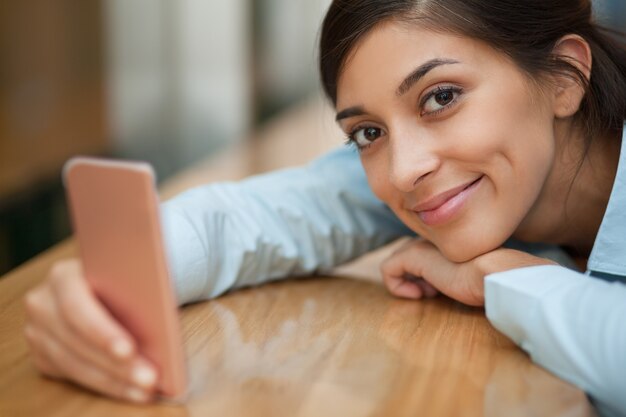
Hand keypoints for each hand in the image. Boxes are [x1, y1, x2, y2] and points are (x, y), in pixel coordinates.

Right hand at [24, 258, 157, 402]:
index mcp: (62, 276)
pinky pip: (72, 376)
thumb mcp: (128, 275)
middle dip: (115, 365)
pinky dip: (105, 384)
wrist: (105, 279)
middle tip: (147, 378)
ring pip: (73, 365)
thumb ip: (134, 293)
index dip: (103, 332)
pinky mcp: (43, 354)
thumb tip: (157, 326)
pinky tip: (131, 389)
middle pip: (77, 342)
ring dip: (113, 381)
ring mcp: (38, 331)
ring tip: (144, 388)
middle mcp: (43, 303)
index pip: (78, 308)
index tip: (130, 350)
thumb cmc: (122, 276)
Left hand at [380, 239, 554, 305]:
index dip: (427, 276)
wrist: (495, 274)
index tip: (441, 289)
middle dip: (416, 277)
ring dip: (408, 282)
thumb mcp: (473, 272)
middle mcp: (430, 237)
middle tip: (435, 291)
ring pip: (397, 262)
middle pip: (406, 256)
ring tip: (430, 292)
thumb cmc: (491, 278)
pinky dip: (397, 286)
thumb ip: (457, 270)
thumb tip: (451, 280)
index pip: (422, 253)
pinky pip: (387, 269)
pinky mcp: (412, 256)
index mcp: (445, 238)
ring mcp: (420, 244)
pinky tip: (418, 294)